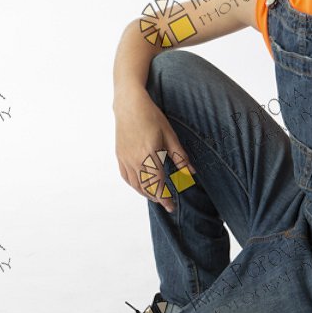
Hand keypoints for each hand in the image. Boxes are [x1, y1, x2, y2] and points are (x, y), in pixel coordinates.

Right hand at [114, 88, 196, 212]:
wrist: (129, 105)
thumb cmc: (151, 117)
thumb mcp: (170, 135)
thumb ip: (180, 156)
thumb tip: (192, 173)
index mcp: (150, 154)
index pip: (158, 184)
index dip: (165, 198)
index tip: (171, 207)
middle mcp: (135, 160)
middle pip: (146, 187)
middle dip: (157, 198)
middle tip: (167, 203)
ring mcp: (125, 159)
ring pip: (135, 184)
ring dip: (146, 193)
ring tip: (156, 196)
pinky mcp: (119, 156)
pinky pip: (126, 177)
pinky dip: (134, 185)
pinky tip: (141, 186)